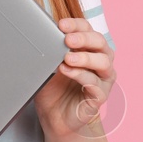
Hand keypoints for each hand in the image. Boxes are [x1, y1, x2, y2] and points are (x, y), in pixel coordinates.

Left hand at [34, 17, 115, 138]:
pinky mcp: (100, 96)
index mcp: (90, 48)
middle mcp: (101, 61)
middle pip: (100, 42)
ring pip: (103, 62)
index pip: (88, 29)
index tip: (61, 25)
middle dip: (83, 38)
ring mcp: (103, 79)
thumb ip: (50, 49)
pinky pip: (95, 83)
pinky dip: (81, 75)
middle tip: (66, 39)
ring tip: (66, 58)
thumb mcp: (49, 64)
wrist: (54, 117)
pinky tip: (67, 71)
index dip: (76, 25)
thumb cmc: (54, 87)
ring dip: (84, 57)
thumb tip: (39, 33)